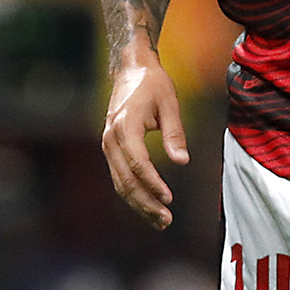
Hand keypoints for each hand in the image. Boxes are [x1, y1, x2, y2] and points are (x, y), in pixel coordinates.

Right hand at [101, 56, 189, 229]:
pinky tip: (148, 206)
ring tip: (159, 221)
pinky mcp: (111, 148)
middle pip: (126, 179)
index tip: (169, 198)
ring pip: (120, 182)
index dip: (153, 183)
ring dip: (139, 204)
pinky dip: (133, 194)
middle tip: (166, 219)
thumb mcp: (169, 104)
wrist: (131, 69)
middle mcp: (111, 138)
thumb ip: (175, 134)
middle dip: (146, 202)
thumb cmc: (153, 83)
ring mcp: (108, 144)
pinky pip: (119, 177)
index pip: (138, 162)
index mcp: (125, 125)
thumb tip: (181, 161)